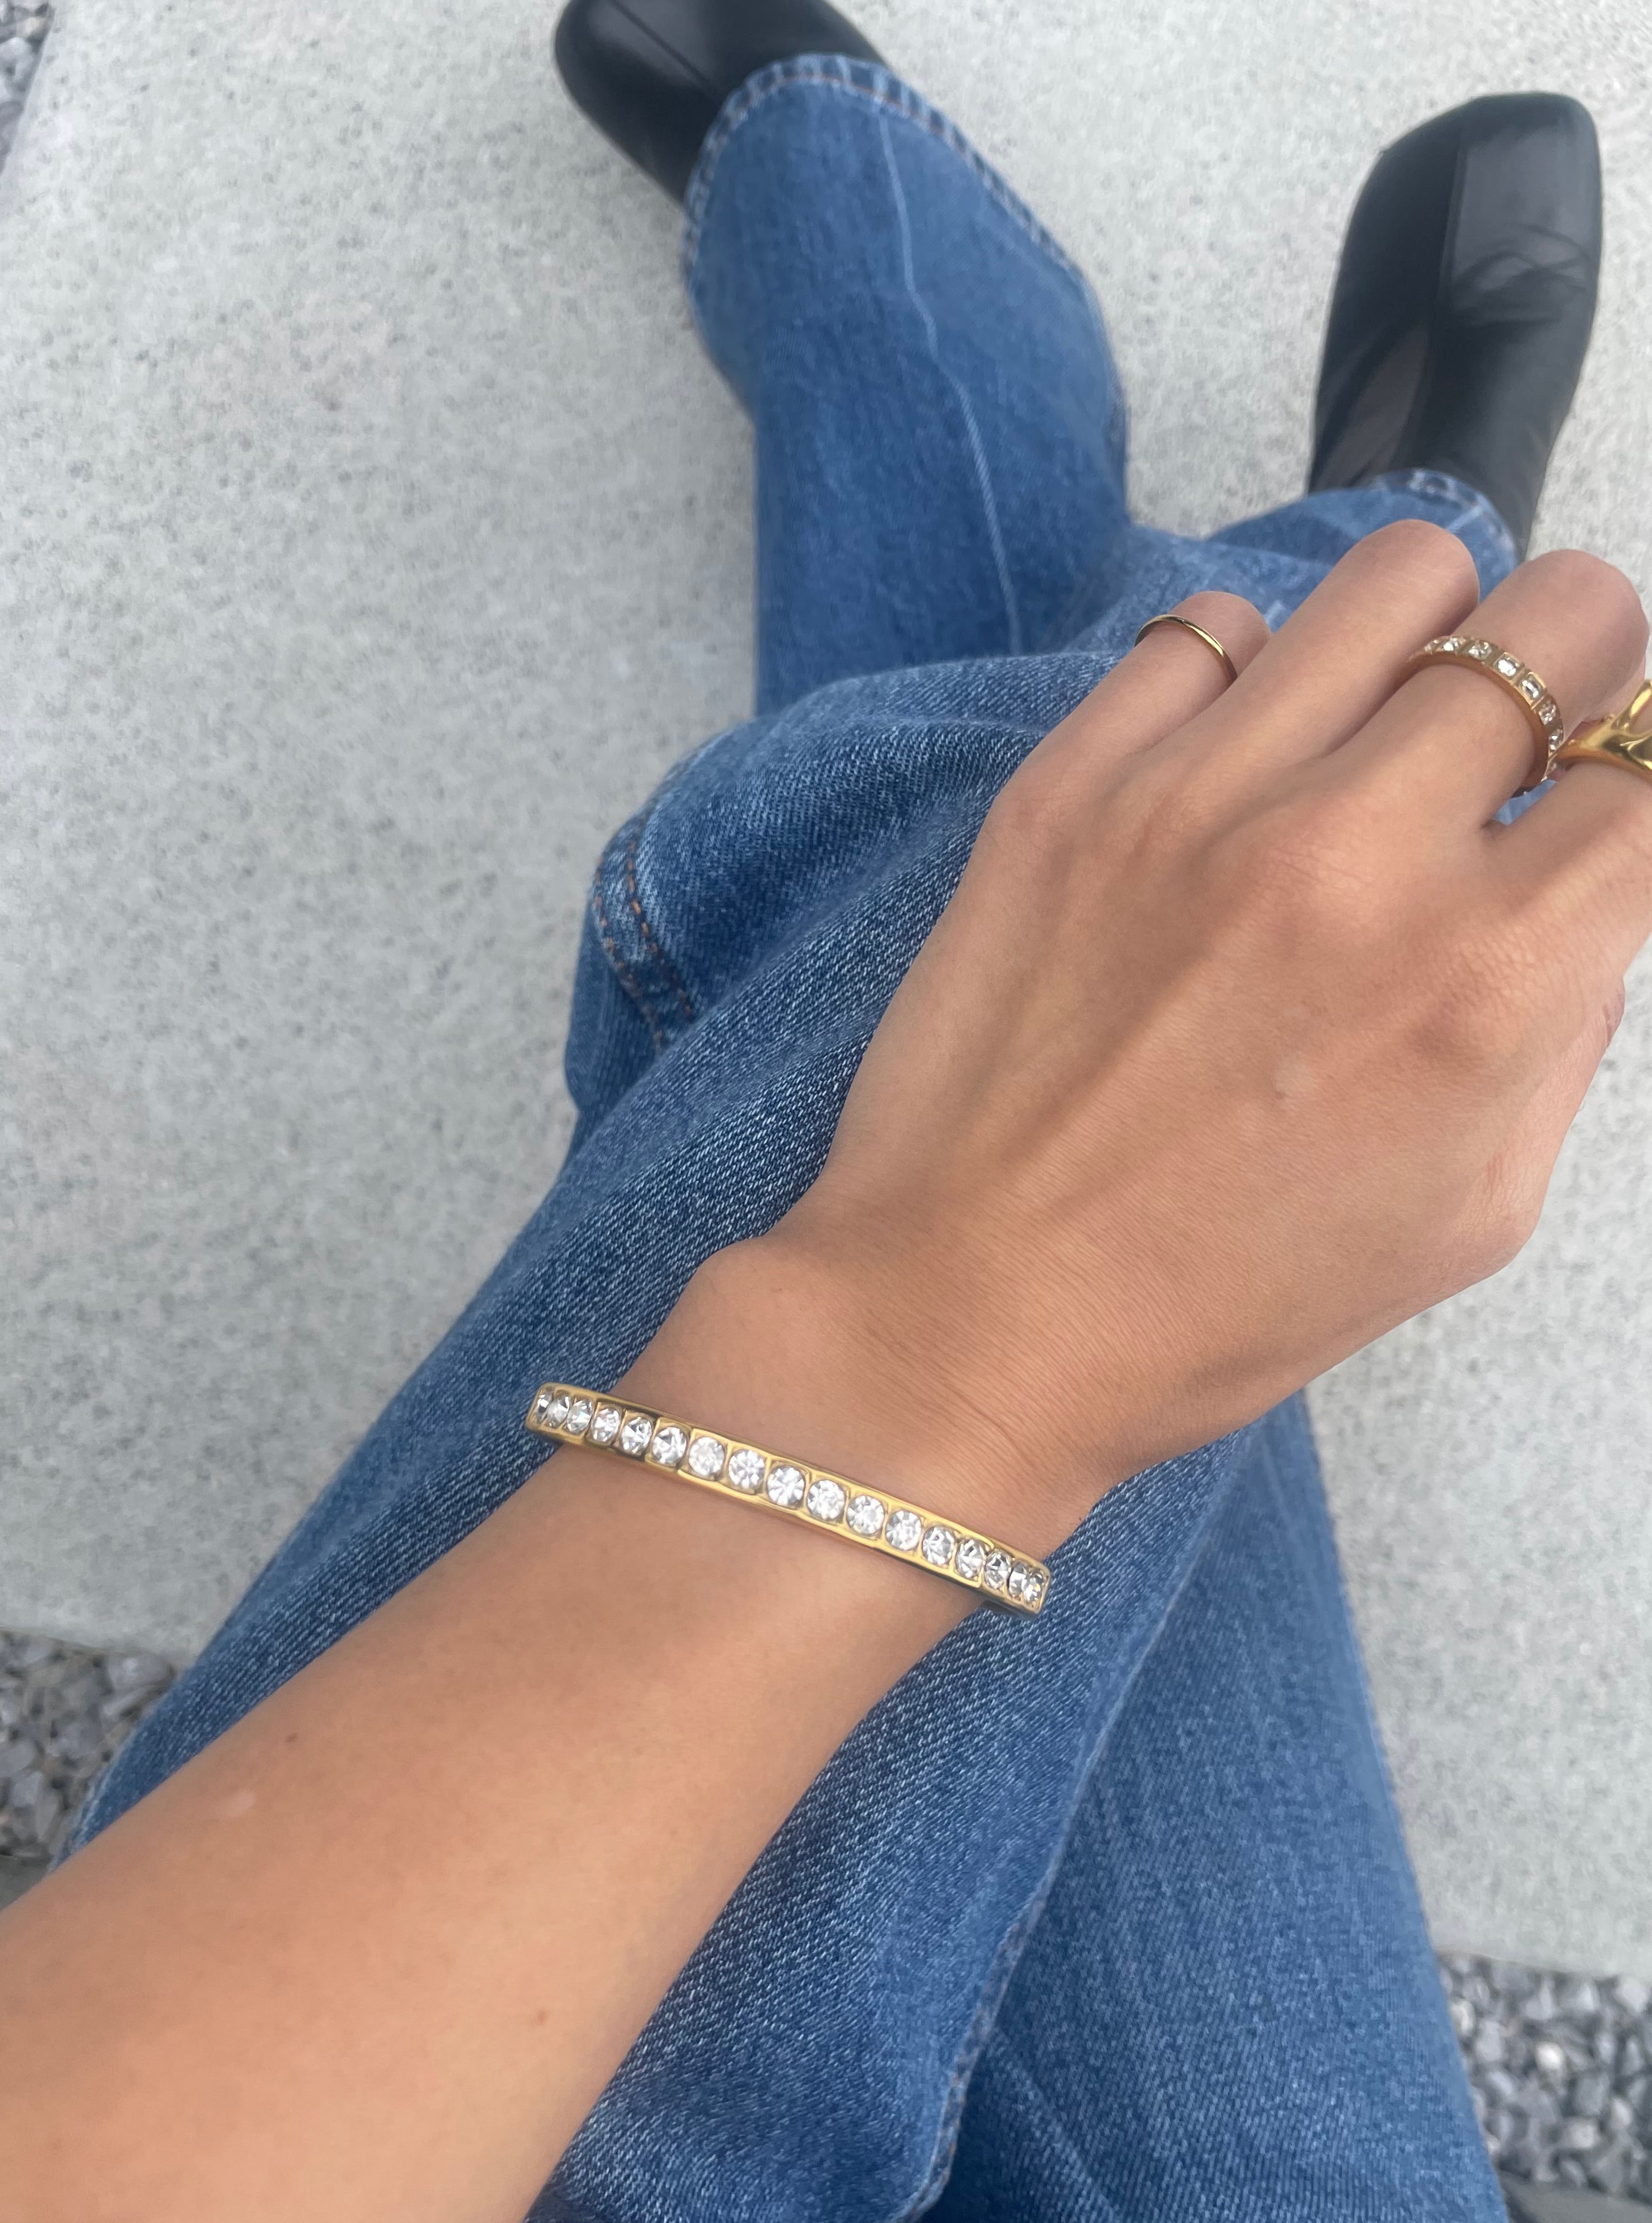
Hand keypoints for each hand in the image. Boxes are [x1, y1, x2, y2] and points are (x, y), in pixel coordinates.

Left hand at [712, 524, 1648, 1549]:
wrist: (968, 1315)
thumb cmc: (1217, 1301)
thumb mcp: (1470, 1215)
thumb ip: (1564, 1029)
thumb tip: (1584, 890)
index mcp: (1487, 982)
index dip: (1642, 775)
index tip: (1604, 801)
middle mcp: (1356, 858)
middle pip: (1560, 615)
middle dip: (1578, 668)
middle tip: (1529, 738)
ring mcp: (1200, 799)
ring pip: (1399, 576)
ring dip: (1429, 640)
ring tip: (1386, 728)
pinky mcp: (1070, 783)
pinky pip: (1207, 628)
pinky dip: (1248, 677)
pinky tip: (1233, 764)